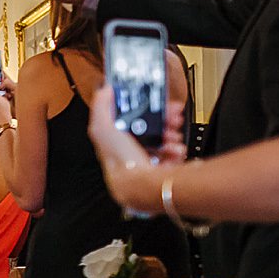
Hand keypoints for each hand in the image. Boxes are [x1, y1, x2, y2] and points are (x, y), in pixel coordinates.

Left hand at [86, 86, 186, 209]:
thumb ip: (101, 108)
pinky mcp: (163, 171)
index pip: (129, 121)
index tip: (153, 101)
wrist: (142, 187)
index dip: (141, 109)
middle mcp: (130, 153)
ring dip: (171, 133)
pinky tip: (175, 149)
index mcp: (115, 143)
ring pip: (164, 141)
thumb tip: (104, 90)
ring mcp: (148, 162)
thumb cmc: (121, 162)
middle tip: (172, 115)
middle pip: (150, 129)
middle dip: (163, 119)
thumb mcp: (103, 129)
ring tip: (172, 134)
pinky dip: (177, 150)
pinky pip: (174, 155)